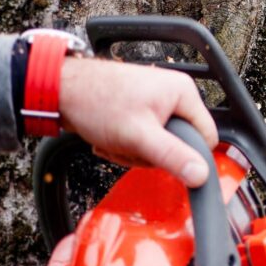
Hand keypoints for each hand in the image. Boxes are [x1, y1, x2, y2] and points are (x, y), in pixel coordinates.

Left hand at [57, 57, 218, 186]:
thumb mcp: (139, 136)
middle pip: (180, 143)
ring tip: (115, 140)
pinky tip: (109, 138)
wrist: (59, 90)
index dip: (187, 155)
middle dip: (151, 153)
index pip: (206, 137)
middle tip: (129, 146)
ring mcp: (155, 102)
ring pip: (159, 144)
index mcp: (183, 93)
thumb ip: (173, 156)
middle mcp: (173, 94)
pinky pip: (144, 139)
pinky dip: (126, 144)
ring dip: (134, 151)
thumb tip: (202, 175)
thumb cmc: (96, 102)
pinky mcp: (139, 110)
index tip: (162, 158)